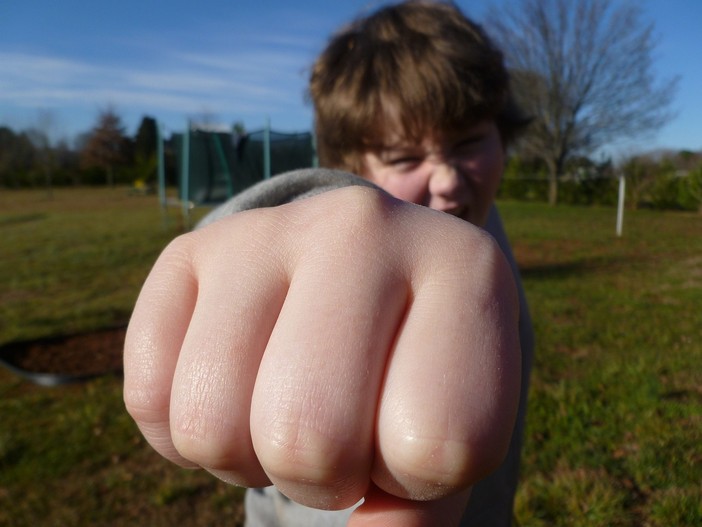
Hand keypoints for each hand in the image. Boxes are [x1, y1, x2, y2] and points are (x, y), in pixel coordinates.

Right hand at [124, 186, 520, 525]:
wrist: (367, 274)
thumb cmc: (415, 366)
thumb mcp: (454, 429)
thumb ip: (421, 503)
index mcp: (463, 269)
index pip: (436, 442)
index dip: (416, 476)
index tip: (410, 434)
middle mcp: (363, 227)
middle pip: (309, 435)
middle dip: (321, 476)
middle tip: (340, 437)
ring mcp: (269, 229)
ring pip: (211, 423)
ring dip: (248, 459)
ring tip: (286, 412)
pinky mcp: (193, 249)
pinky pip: (148, 396)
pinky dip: (182, 435)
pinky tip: (235, 392)